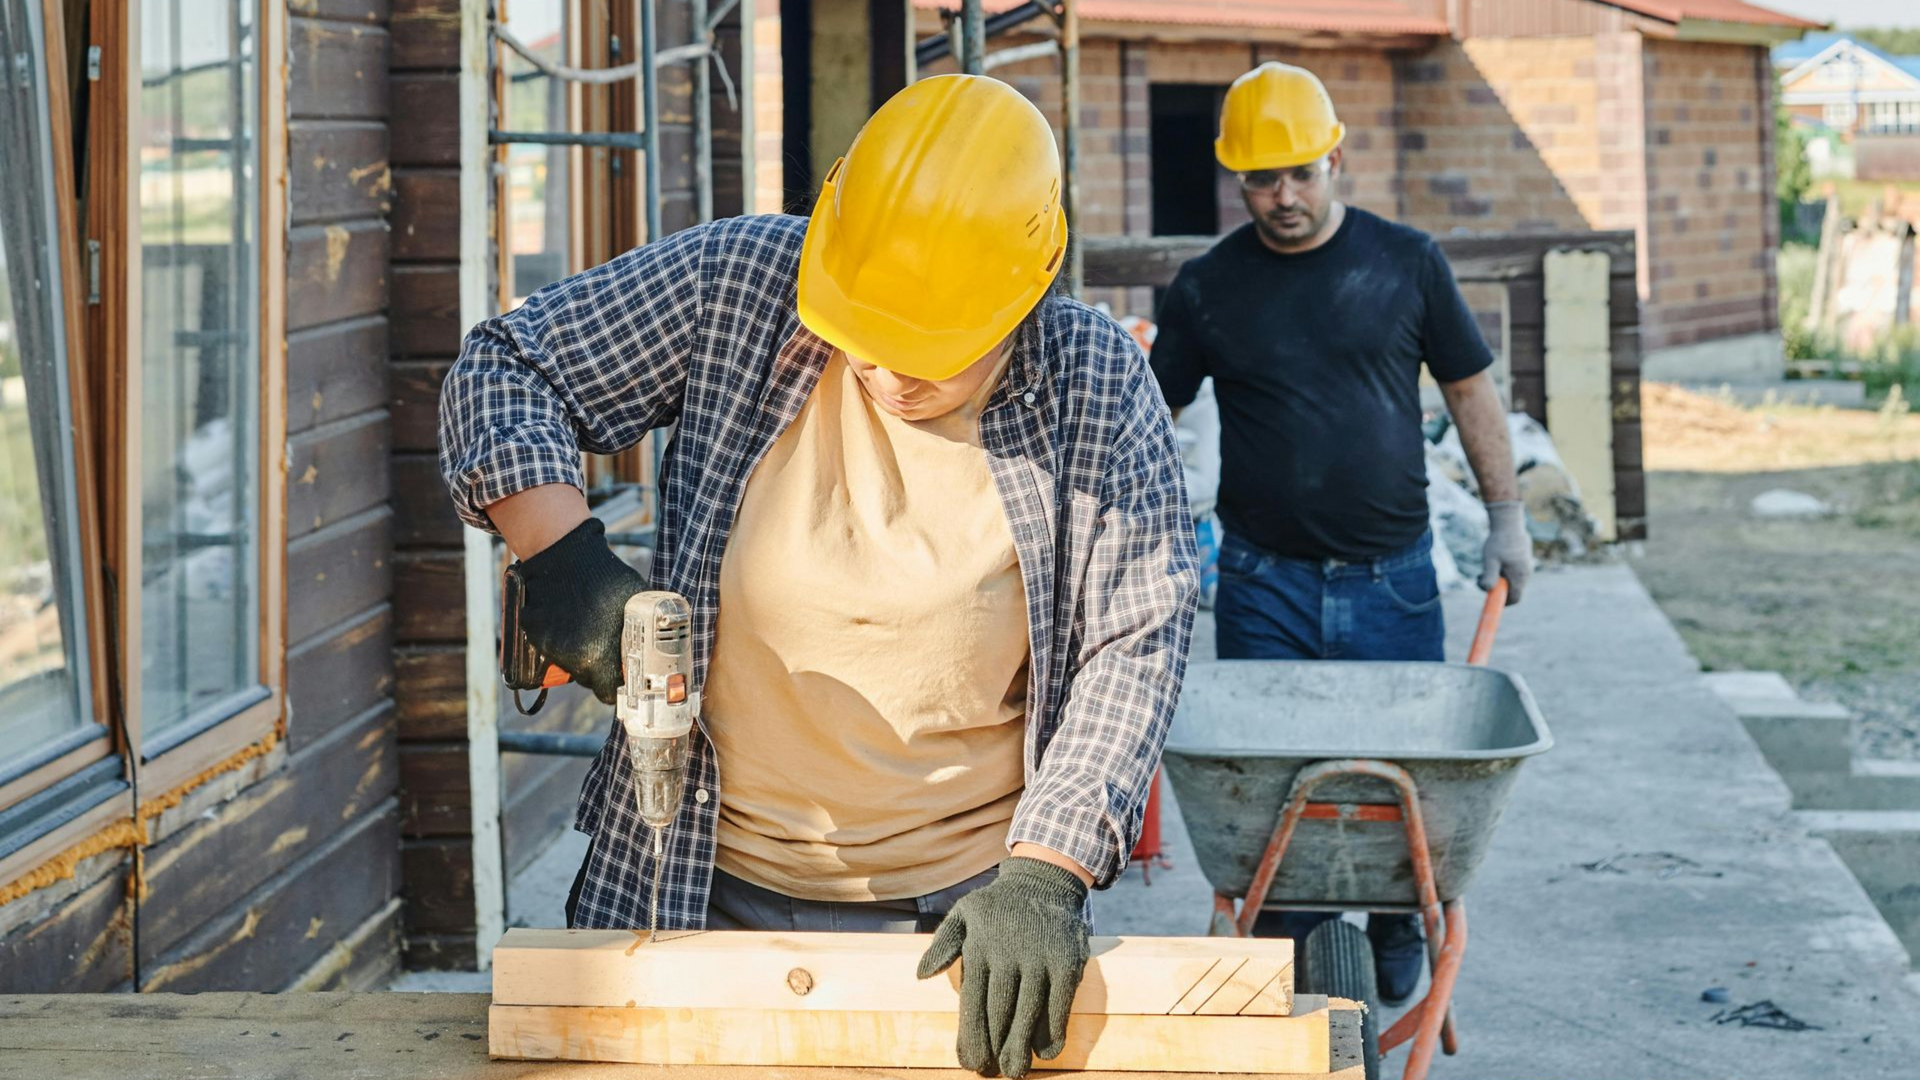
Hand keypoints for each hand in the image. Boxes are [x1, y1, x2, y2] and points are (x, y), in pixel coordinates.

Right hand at [515, 517, 647, 702]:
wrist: (565, 555)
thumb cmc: (606, 578)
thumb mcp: (638, 603)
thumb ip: (648, 629)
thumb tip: (663, 646)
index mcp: (598, 656)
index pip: (607, 692)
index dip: (616, 685)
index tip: (621, 676)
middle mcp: (571, 658)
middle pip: (587, 679)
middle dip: (598, 669)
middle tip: (606, 649)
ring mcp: (549, 647)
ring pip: (568, 664)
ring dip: (579, 654)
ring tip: (588, 630)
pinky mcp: (535, 634)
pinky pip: (550, 646)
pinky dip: (559, 639)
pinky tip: (569, 620)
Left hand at [917, 858, 1089, 1077]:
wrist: (1044, 881)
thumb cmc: (998, 907)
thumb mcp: (964, 914)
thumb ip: (942, 944)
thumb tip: (921, 975)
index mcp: (980, 948)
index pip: (972, 1001)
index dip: (970, 1036)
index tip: (969, 1062)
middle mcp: (1009, 954)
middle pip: (1000, 1013)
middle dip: (994, 1048)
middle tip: (991, 1073)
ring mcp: (1040, 959)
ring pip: (1029, 1012)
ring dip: (1021, 1046)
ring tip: (1015, 1071)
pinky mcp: (1067, 962)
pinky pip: (1060, 1004)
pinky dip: (1053, 1030)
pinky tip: (1045, 1050)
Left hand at [1479, 500, 1531, 605]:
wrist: (1509, 522)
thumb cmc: (1499, 541)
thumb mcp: (1490, 560)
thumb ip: (1489, 576)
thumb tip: (1487, 591)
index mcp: (1519, 576)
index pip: (1515, 599)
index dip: (1503, 603)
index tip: (1489, 598)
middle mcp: (1525, 573)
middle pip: (1512, 590)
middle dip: (1496, 588)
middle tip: (1480, 577)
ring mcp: (1525, 567)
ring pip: (1511, 580)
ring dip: (1497, 578)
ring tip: (1486, 566)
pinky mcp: (1522, 560)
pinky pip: (1512, 572)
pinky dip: (1502, 571)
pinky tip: (1494, 559)